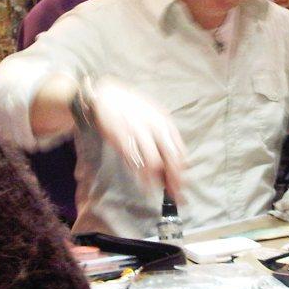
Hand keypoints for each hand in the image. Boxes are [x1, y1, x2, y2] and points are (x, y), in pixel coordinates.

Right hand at [87, 77, 187, 198]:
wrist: (106, 94)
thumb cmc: (131, 106)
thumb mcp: (154, 115)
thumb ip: (162, 134)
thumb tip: (168, 159)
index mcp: (165, 122)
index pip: (180, 151)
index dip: (182, 170)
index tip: (182, 183)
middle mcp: (156, 128)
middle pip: (171, 159)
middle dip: (175, 180)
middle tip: (175, 194)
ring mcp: (139, 134)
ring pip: (154, 163)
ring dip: (157, 181)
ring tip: (157, 191)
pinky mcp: (123, 139)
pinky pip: (135, 161)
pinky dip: (140, 175)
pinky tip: (143, 184)